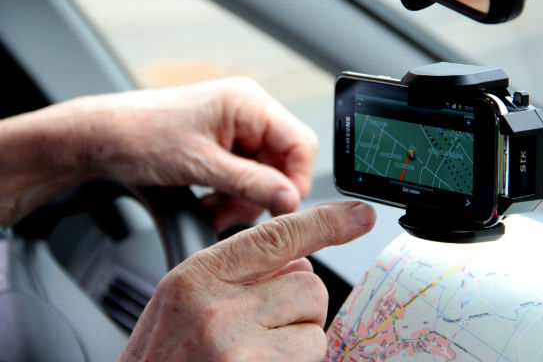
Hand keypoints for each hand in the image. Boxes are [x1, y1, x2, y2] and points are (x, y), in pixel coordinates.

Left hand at [85, 77, 318, 229]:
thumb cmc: (140, 136)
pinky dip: (231, 193)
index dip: (296, 179)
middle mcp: (247, 110)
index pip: (300, 143)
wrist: (101, 137)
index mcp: (248, 102)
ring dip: (242, 198)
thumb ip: (251, 183)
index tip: (280, 208)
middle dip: (261, 194)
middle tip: (233, 214)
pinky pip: (245, 173)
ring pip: (264, 173)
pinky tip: (209, 201)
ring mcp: (235, 126)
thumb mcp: (200, 165)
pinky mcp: (223, 142)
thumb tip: (291, 198)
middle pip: (283, 161)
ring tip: (213, 209)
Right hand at [117, 201, 375, 361]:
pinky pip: (312, 357)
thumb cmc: (164, 360)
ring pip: (315, 326)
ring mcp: (237, 346)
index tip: (359, 214)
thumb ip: (239, 274)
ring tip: (255, 354)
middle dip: (298, 306)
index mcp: (197, 277)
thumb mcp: (184, 302)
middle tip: (262, 330)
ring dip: (298, 341)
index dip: (325, 222)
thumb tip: (300, 261)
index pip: (275, 235)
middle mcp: (216, 307)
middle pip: (308, 283)